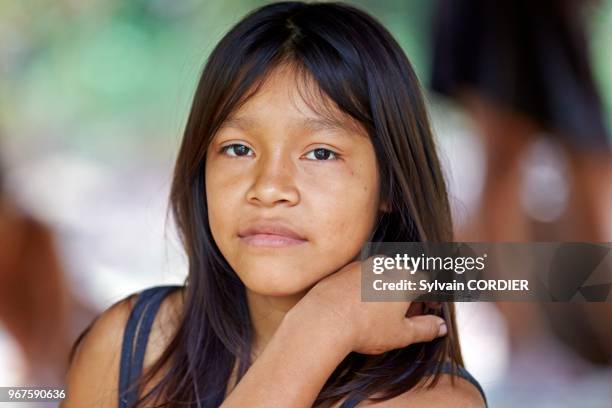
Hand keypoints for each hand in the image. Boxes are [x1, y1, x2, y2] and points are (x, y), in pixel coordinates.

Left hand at [289, 257, 446, 354]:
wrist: (325, 319)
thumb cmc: (365, 327)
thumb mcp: (402, 334)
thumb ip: (425, 328)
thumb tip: (439, 326)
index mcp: (406, 277)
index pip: (428, 283)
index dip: (431, 298)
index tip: (429, 311)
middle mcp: (387, 265)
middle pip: (406, 276)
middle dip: (410, 294)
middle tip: (407, 316)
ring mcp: (364, 264)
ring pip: (384, 274)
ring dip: (388, 289)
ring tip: (382, 313)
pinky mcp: (345, 269)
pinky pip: (364, 276)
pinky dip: (368, 288)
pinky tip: (362, 307)